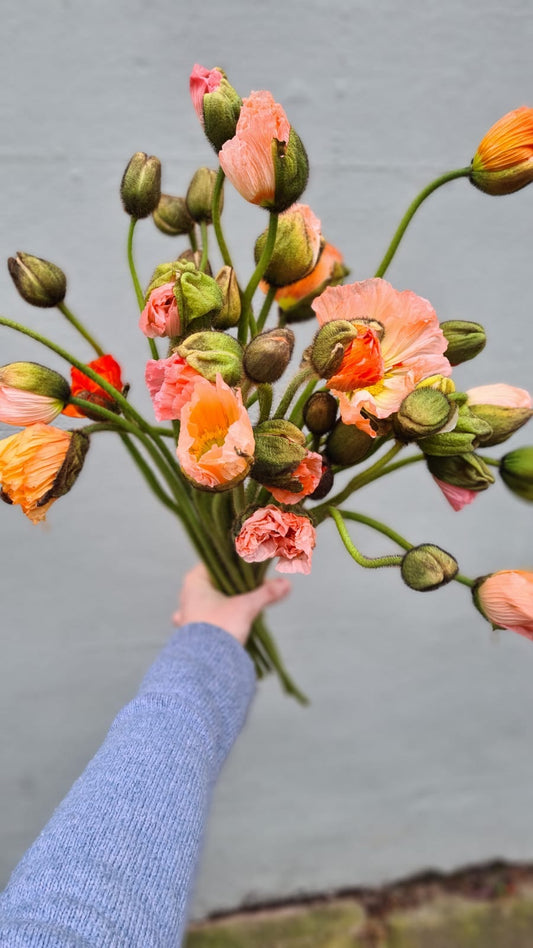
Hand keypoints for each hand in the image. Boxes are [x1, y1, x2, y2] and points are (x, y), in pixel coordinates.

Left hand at [173, 563, 290, 645]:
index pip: (217, 563)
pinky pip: (209, 618)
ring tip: (245, 604)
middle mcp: (187, 596)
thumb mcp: (246, 607)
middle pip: (216, 583)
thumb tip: (286, 584)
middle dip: (235, 586)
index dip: (236, 565)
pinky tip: (231, 621)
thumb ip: (265, 594)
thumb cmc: (220, 627)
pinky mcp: (194, 632)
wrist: (206, 665)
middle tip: (256, 587)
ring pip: (212, 601)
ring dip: (228, 602)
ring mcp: (188, 615)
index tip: (254, 570)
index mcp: (194, 582)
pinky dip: (221, 618)